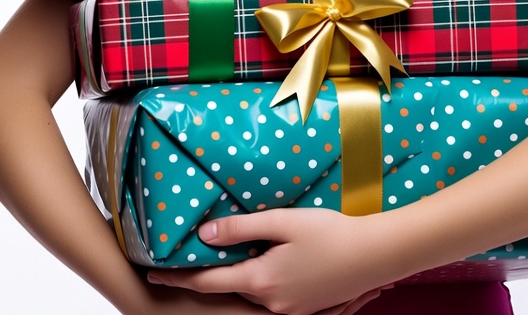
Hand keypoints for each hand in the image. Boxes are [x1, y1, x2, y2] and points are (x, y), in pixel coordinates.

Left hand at [146, 209, 395, 314]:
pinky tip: (260, 272)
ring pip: (250, 295)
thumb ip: (243, 229)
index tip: (153, 274)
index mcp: (262, 281)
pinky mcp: (305, 309)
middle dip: (206, 280)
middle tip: (183, 267)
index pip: (209, 282)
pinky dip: (257, 287)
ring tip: (220, 265)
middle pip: (228, 291)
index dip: (180, 277)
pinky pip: (270, 300)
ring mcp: (289, 310)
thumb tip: (205, 235)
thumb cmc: (330, 232)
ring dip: (233, 283)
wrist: (374, 255)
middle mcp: (271, 303)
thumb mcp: (284, 223)